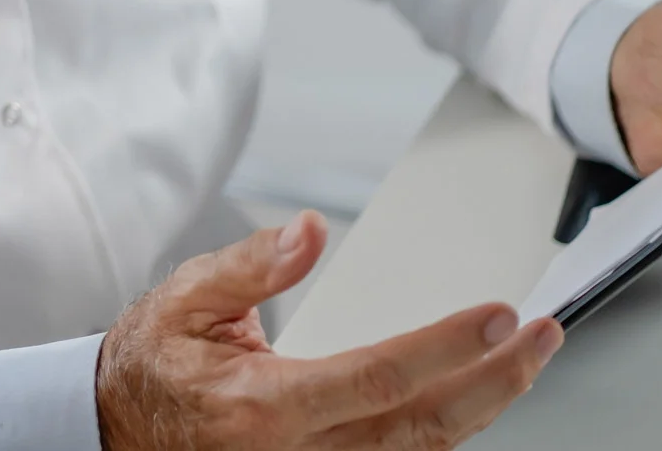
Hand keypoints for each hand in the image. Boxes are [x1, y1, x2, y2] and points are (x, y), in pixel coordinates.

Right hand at [96, 212, 562, 449]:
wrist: (117, 428)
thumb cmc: (154, 362)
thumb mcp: (184, 297)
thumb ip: (252, 266)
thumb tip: (312, 232)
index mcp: (260, 406)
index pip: (377, 375)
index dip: (446, 347)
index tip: (498, 315)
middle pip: (421, 427)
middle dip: (495, 381)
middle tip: (543, 337)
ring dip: (484, 408)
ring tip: (526, 361)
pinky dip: (445, 433)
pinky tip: (475, 398)